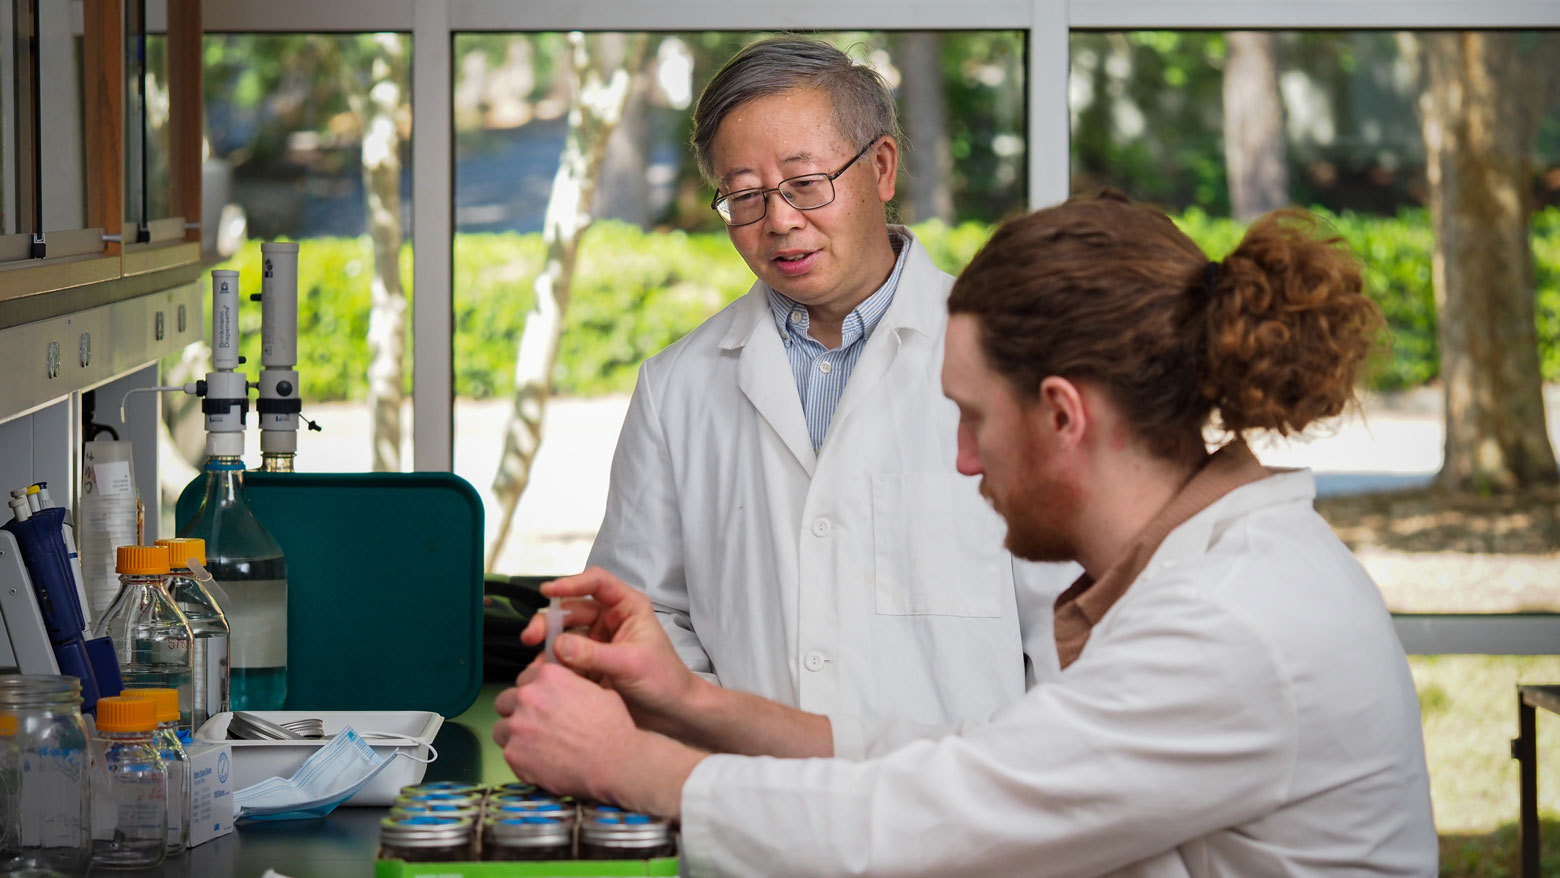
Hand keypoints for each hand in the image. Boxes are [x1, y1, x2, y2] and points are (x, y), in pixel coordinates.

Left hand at [492, 663, 637, 801]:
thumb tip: (567, 690)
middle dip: (518, 713)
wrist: (614, 761)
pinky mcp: (514, 754)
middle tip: (536, 727)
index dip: (533, 693)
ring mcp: (518, 726)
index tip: (539, 703)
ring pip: (501, 729)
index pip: (525, 679)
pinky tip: (541, 763)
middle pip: (506, 701)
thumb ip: (572, 686)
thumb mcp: (599, 691)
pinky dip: (521, 760)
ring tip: (535, 748)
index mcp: (548, 677)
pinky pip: (508, 754)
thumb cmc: (612, 729)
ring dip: (514, 737)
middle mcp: (528, 697)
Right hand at [519, 567, 699, 733]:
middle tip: (530, 638)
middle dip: (549, 622)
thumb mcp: (630, 664)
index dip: (571, 583)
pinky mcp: (588, 664)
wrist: (671, 714)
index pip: (597, 583)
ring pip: (563, 635)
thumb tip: (558, 645)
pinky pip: (564, 659)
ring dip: (547, 647)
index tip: (548, 591)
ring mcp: (597, 642)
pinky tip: (543, 677)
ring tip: (537, 667)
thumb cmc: (663, 681)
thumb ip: (594, 654)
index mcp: (627, 607)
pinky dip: (552, 666)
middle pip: (571, 610)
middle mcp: (609, 620)